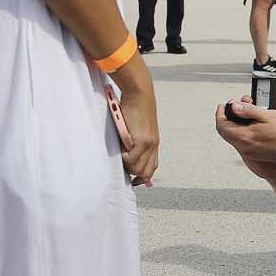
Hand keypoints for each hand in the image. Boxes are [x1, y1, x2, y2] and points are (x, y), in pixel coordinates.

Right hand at [113, 67, 160, 186]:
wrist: (140, 93)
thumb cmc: (133, 108)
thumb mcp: (135, 127)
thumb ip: (133, 141)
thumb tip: (123, 154)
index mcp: (153, 143)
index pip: (151, 168)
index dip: (143, 178)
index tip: (134, 181)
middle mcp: (154, 145)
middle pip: (145, 173)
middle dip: (132, 173)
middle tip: (122, 160)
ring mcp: (150, 144)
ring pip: (138, 168)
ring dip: (127, 164)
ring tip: (121, 151)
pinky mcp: (143, 140)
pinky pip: (132, 159)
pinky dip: (124, 157)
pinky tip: (121, 147)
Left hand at [214, 99, 275, 172]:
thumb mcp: (267, 115)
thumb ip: (248, 110)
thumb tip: (234, 107)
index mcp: (244, 137)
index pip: (222, 126)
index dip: (220, 114)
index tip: (223, 106)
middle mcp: (244, 146)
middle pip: (226, 131)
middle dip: (229, 117)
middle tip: (236, 107)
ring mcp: (248, 152)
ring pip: (234, 136)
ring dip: (237, 123)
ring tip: (249, 112)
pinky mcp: (254, 154)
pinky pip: (243, 140)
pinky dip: (244, 130)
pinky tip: (254, 123)